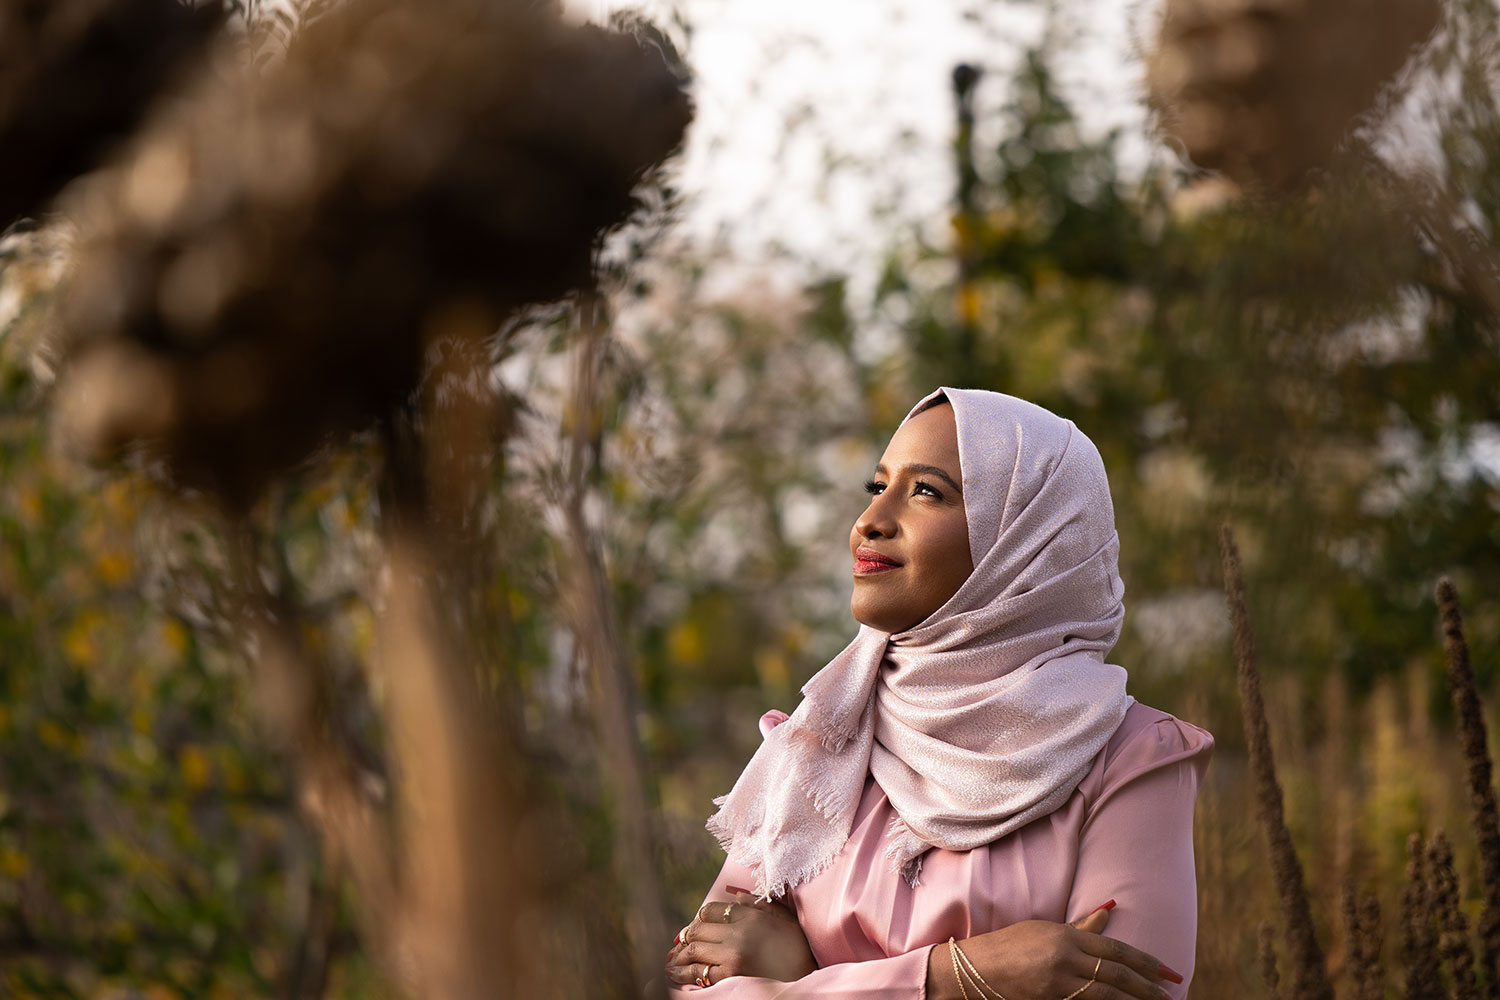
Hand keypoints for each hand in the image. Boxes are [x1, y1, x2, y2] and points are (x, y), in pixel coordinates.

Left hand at [665, 890, 817, 986]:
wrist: (806, 975)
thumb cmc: (797, 947)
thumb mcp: (782, 918)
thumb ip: (758, 904)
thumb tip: (735, 898)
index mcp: (750, 916)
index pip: (710, 910)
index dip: (699, 918)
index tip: (695, 926)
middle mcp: (739, 932)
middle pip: (698, 929)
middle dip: (686, 936)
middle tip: (679, 944)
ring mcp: (734, 954)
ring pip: (694, 949)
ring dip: (679, 955)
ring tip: (673, 960)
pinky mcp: (731, 975)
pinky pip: (699, 971)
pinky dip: (684, 972)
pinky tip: (676, 973)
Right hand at [925, 903, 1183, 999]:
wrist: (975, 969)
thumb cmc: (1009, 945)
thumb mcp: (1045, 931)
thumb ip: (1080, 928)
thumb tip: (1109, 911)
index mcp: (1065, 936)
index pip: (1115, 949)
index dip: (1145, 961)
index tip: (1167, 971)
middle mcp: (1065, 957)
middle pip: (1116, 972)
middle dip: (1147, 984)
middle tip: (1171, 992)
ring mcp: (1057, 981)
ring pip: (1106, 992)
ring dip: (1133, 999)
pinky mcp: (1050, 998)